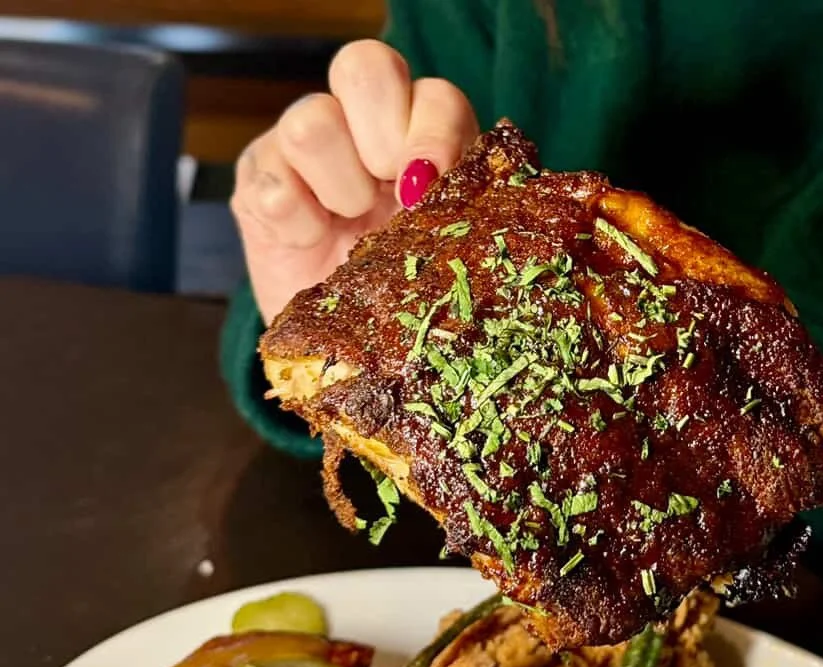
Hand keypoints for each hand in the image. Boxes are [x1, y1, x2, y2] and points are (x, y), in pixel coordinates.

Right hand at [231, 40, 479, 324]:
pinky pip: (270, 181)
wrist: (348, 351)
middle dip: (383, 138)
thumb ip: (463, 214)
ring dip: (340, 186)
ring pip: (312, 121)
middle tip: (393, 199)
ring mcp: (301, 147)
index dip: (433, 133)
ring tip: (348, 225)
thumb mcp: (448, 257)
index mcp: (419, 137)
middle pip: (364, 67)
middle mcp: (360, 125)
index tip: (430, 190)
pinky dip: (296, 222)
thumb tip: (473, 203)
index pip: (430, 93)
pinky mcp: (257, 182)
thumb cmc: (405, 303)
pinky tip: (310, 242)